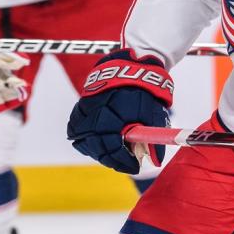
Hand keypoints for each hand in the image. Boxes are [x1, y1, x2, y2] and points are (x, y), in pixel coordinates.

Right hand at [67, 50, 172, 173]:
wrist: (127, 67)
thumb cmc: (142, 91)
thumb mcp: (152, 114)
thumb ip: (152, 139)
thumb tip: (155, 162)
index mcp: (112, 116)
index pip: (113, 149)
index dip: (124, 162)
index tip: (135, 167)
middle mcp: (93, 116)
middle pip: (98, 149)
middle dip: (113, 160)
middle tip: (126, 163)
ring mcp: (84, 112)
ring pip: (86, 143)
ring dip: (100, 151)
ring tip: (115, 153)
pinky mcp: (79, 109)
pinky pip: (78, 133)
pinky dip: (88, 140)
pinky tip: (101, 141)